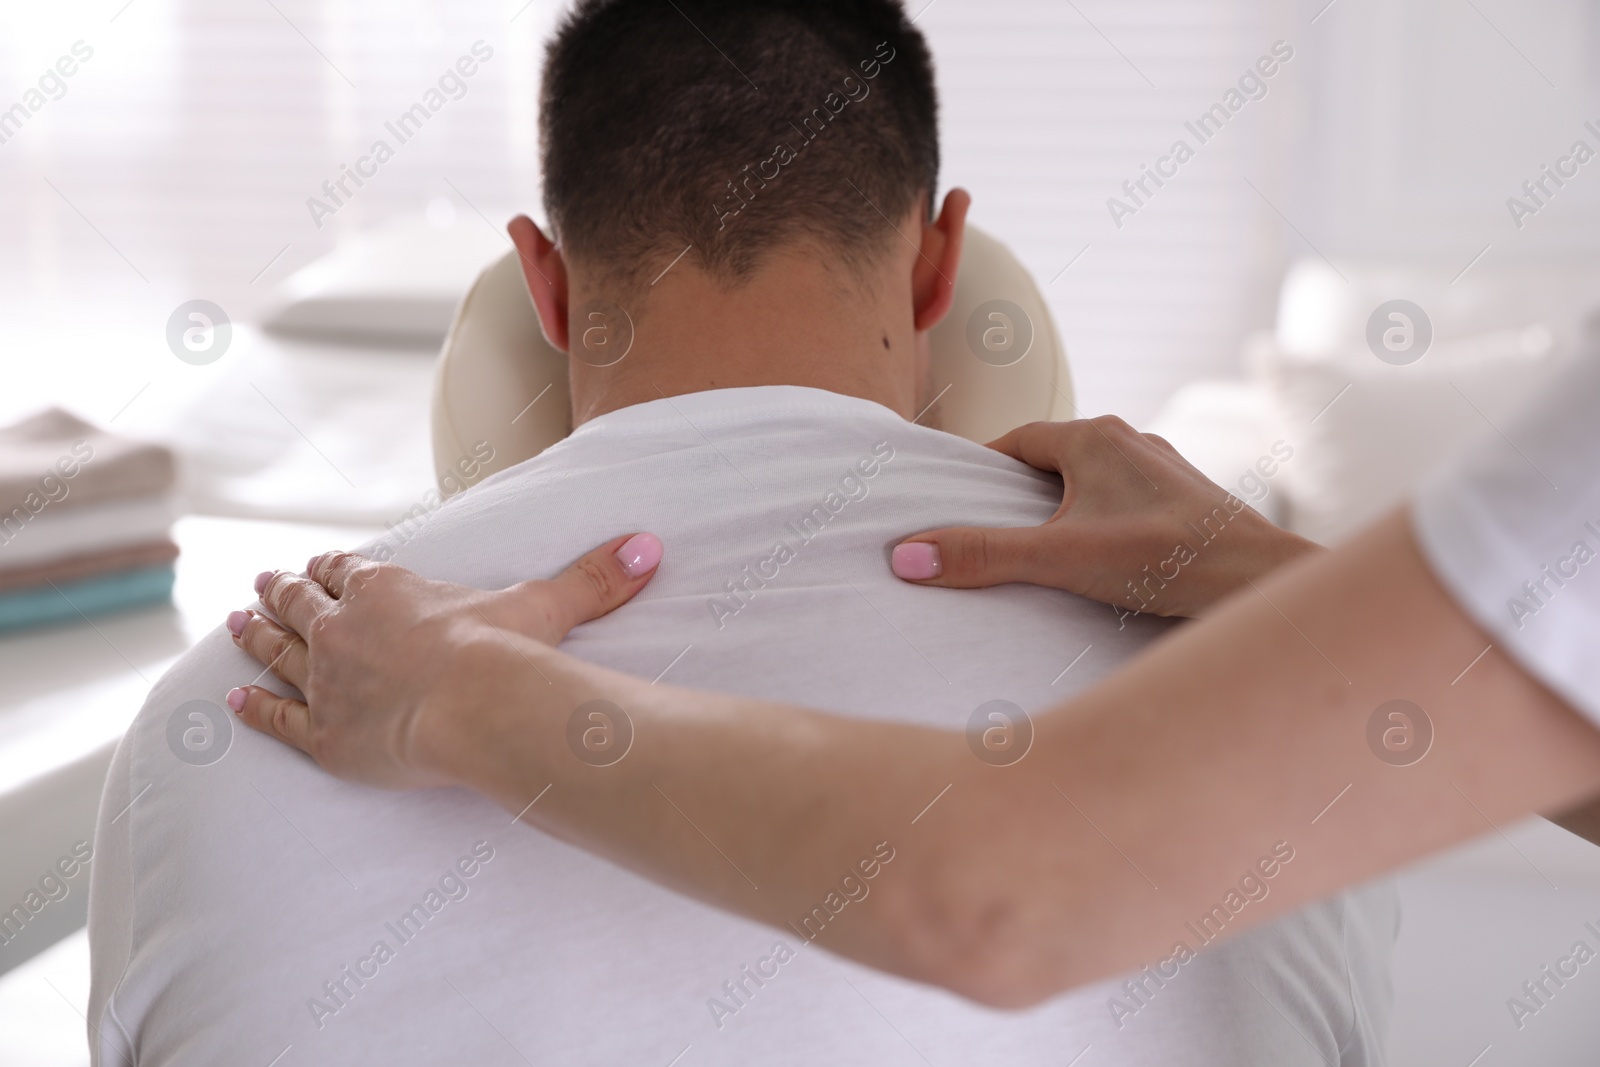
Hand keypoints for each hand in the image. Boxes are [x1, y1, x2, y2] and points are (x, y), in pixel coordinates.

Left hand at [224, 532, 662, 787]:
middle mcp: (345, 628)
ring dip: (255, 634)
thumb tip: (650, 546)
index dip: (335, 568)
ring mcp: (328, 681)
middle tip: (260, 582)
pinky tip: (233, 700)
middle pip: (301, 603)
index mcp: (388, 591)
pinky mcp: (323, 736)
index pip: (350, 571)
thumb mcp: (548, 604)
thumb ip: (595, 577)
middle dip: (281, 591)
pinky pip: (277, 717)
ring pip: (278, 651)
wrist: (474, 705)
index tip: (321, 564)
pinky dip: (254, 707)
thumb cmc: (505, 652)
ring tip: (235, 622)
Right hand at [889, 417, 1316, 616]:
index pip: (1018, 440)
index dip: (984, 469)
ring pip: (1096, 479)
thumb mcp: (1057, 558)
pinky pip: (1129, 501)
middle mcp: (1133, 441)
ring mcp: (1165, 471)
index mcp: (1095, 437)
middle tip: (991, 527)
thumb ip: (981, 556)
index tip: (959, 499)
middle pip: (1055, 457)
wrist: (1256, 581)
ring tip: (1042, 546)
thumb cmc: (1164, 559)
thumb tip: (907, 555)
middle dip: (1022, 489)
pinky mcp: (1188, 502)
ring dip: (1066, 506)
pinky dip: (1104, 520)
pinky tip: (1102, 558)